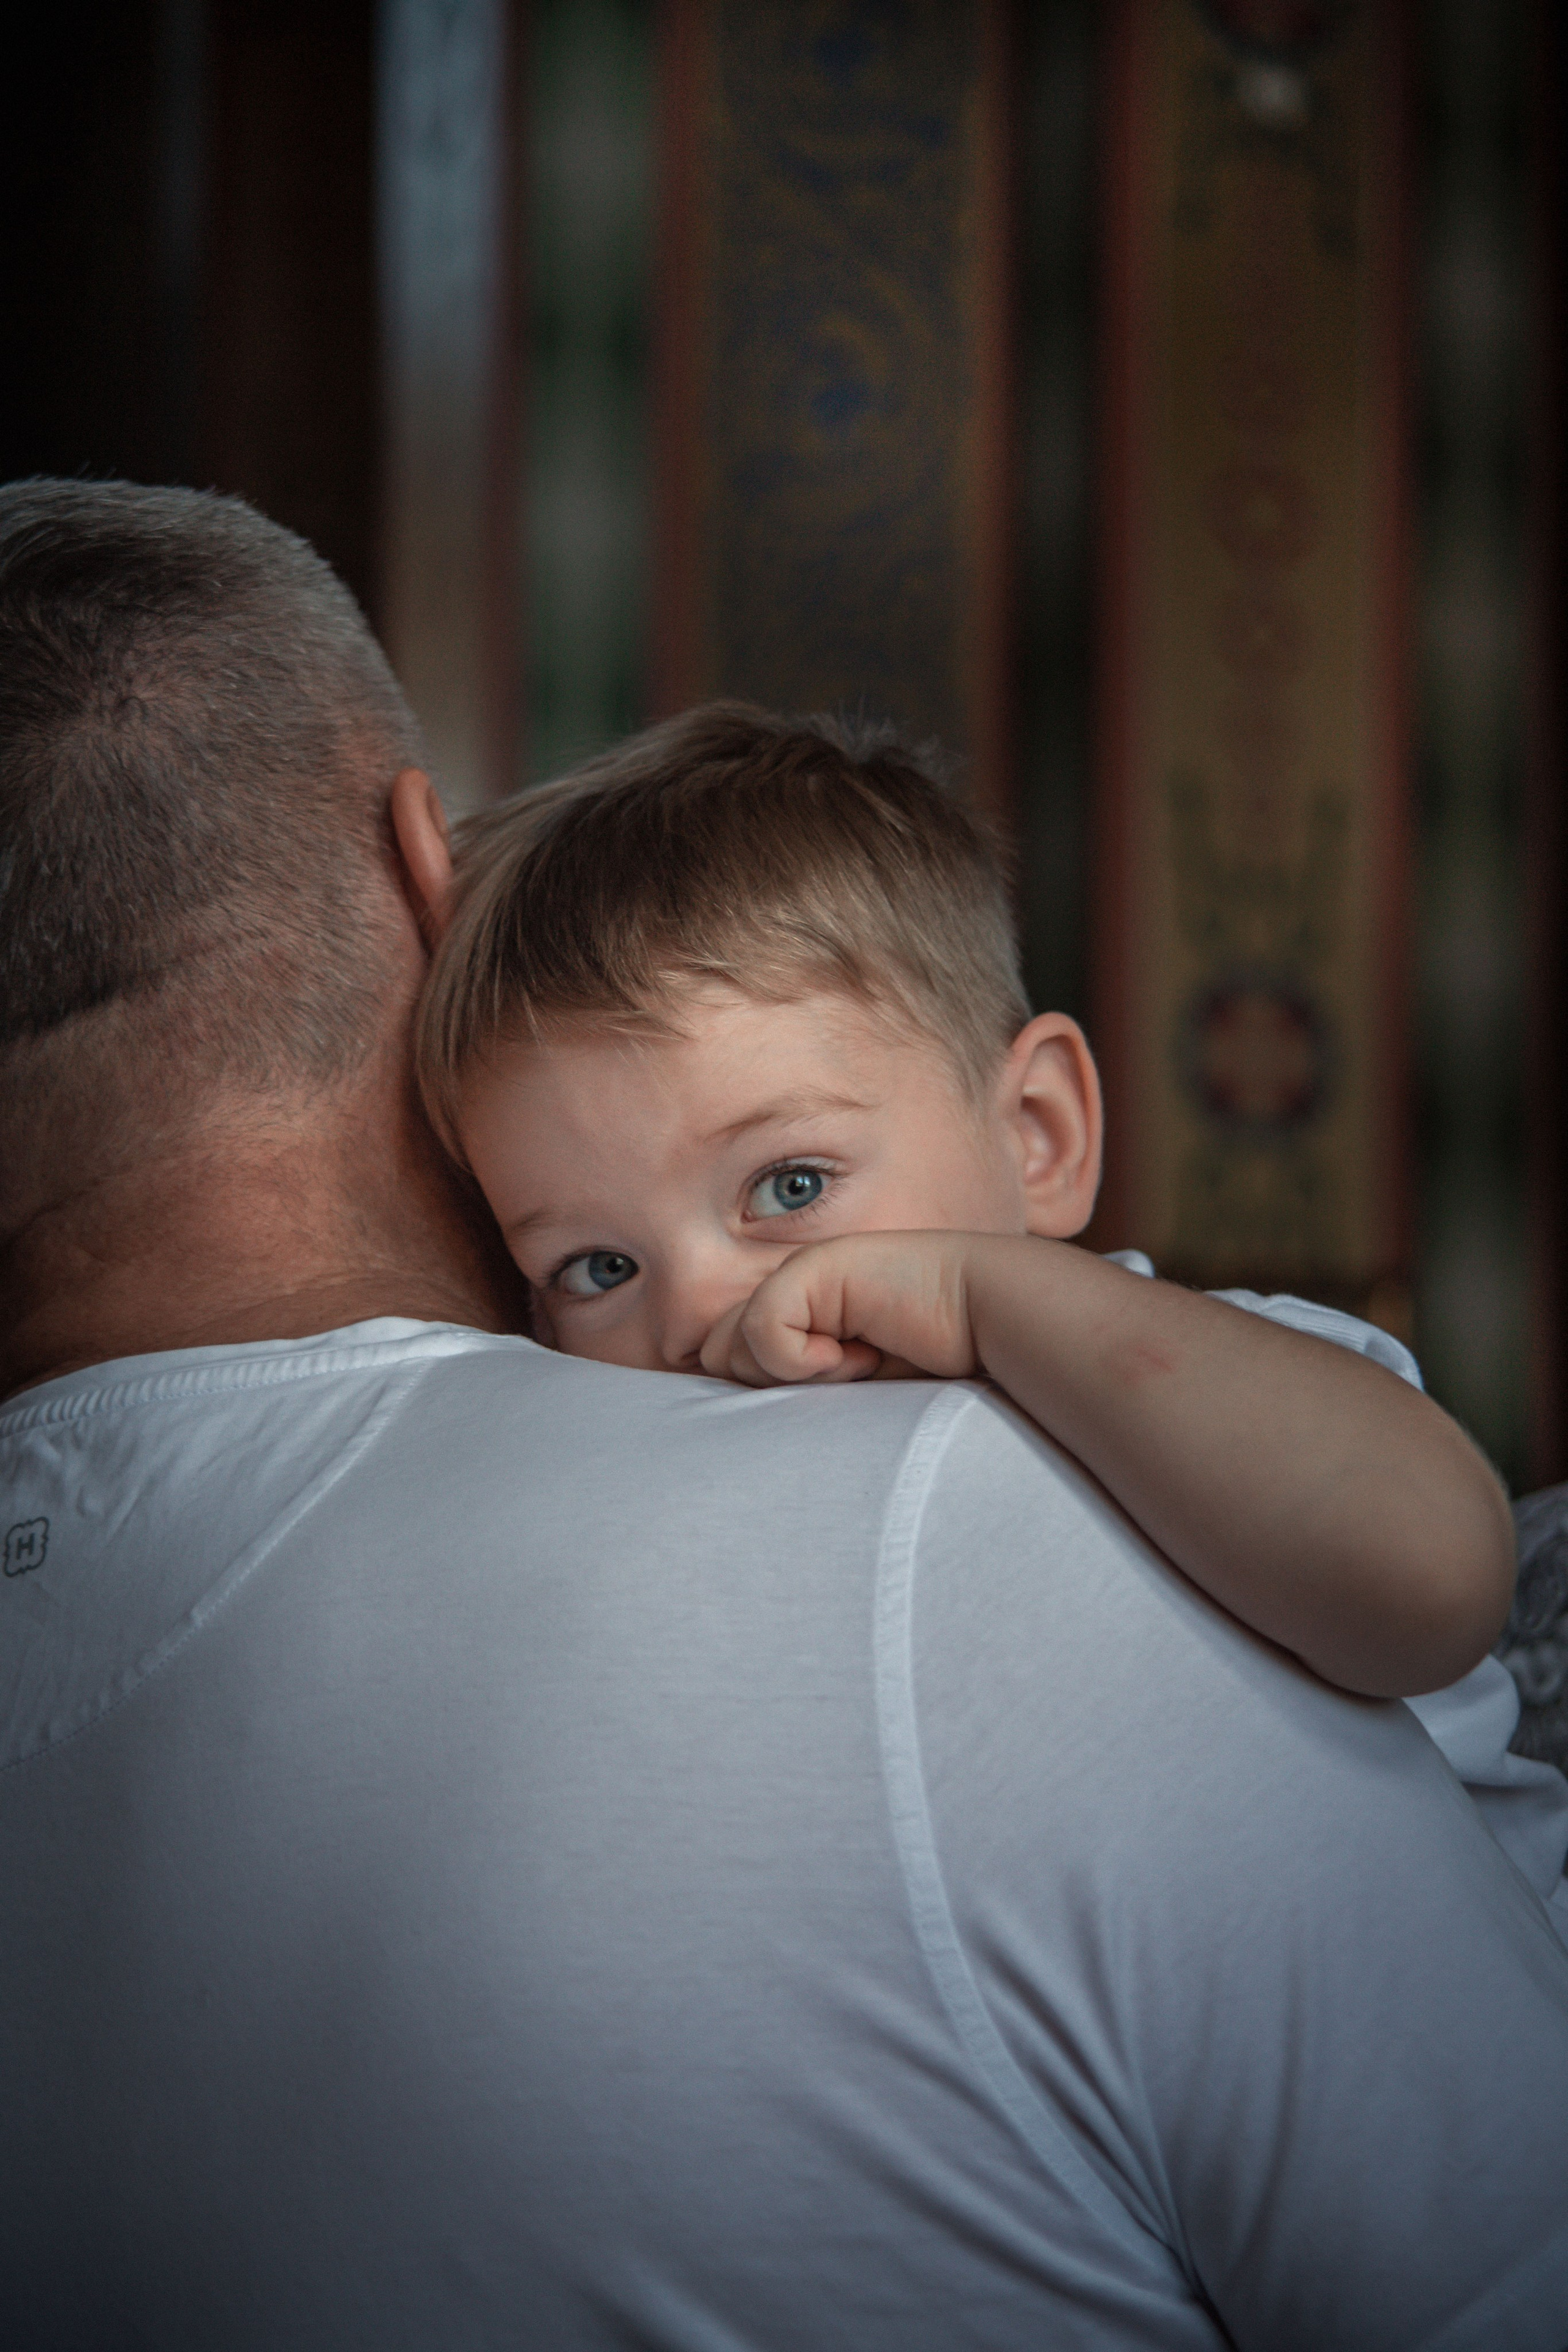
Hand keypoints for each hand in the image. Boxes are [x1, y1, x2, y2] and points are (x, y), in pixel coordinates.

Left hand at [697, 1231, 988, 1387]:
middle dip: (768, 1387)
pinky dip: (804, 1359)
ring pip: (729, 1348)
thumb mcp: (852, 1399)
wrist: (994, 1325)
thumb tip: (737, 1432)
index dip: (759, 1395)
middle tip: (842, 1383)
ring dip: (792, 1374)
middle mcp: (791, 1297)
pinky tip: (862, 1353)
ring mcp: (799, 1278)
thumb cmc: (935, 1374)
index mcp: (797, 1323)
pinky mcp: (812, 1270)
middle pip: (715, 1357)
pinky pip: (764, 1330)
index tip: (827, 1403)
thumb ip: (797, 1396)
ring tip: (858, 1365)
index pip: (723, 1362)